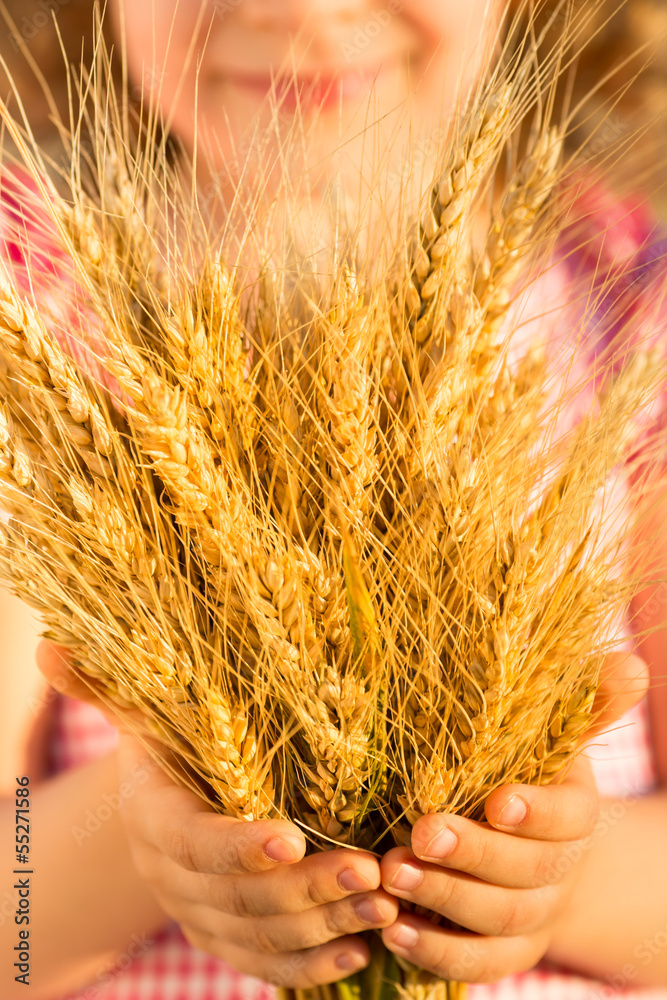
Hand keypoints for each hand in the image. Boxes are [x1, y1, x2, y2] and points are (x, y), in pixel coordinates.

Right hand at [36, 641, 398, 988]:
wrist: (170, 798)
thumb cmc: (172, 739)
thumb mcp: (146, 709)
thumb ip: (109, 683)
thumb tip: (51, 644)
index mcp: (154, 817)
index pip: (192, 842)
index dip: (236, 845)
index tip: (292, 837)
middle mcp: (171, 875)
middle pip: (237, 897)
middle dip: (305, 887)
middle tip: (368, 870)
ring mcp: (199, 913)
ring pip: (260, 934)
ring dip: (324, 925)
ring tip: (383, 904)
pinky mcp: (227, 937)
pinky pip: (265, 966)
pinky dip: (311, 969)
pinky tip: (359, 951)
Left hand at [380, 651, 648, 982]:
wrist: (538, 847)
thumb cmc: (532, 772)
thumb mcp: (555, 735)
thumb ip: (584, 702)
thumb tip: (628, 663)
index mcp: (574, 812)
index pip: (567, 818)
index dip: (537, 813)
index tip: (497, 801)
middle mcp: (559, 869)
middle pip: (525, 873)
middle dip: (472, 855)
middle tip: (419, 833)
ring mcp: (534, 915)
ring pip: (497, 919)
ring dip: (444, 899)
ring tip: (392, 873)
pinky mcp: (503, 949)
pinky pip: (477, 961)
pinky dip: (437, 952)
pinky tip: (395, 929)